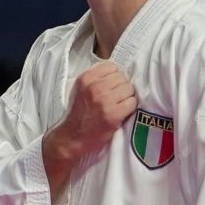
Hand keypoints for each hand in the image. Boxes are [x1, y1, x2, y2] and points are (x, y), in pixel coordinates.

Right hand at [43, 61, 135, 194]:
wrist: (73, 137)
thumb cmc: (79, 114)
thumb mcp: (81, 90)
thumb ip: (96, 79)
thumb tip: (118, 73)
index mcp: (86, 78)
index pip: (112, 67)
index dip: (114, 78)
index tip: (111, 88)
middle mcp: (95, 87)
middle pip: (122, 78)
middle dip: (121, 88)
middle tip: (115, 99)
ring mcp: (104, 100)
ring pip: (129, 89)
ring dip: (127, 98)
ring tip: (118, 106)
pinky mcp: (113, 114)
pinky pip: (132, 103)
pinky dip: (129, 109)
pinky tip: (121, 114)